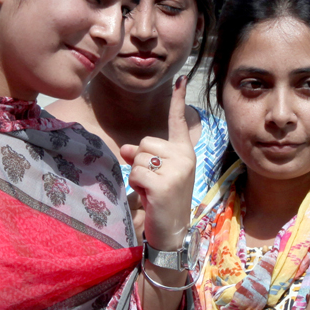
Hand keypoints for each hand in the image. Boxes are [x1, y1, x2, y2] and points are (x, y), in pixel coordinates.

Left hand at [120, 76, 195, 251]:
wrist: (171, 232)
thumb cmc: (161, 201)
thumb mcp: (153, 174)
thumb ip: (142, 157)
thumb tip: (125, 149)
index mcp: (184, 152)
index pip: (178, 122)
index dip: (177, 100)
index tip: (180, 78)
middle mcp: (184, 157)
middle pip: (145, 142)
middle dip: (140, 161)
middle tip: (152, 183)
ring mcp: (177, 170)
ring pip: (138, 157)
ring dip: (137, 175)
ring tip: (151, 190)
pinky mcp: (165, 184)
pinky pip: (135, 173)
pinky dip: (136, 185)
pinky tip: (148, 197)